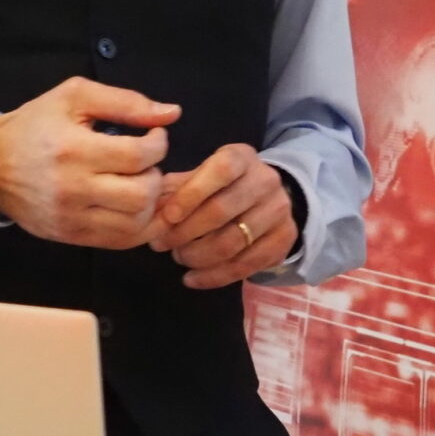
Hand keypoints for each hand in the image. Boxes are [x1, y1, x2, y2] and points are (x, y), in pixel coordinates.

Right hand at [0, 76, 178, 248]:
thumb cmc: (35, 125)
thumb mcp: (75, 97)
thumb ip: (126, 102)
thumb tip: (171, 113)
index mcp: (74, 149)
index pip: (139, 156)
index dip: (159, 143)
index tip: (153, 135)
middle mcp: (72, 188)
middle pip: (142, 195)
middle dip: (156, 175)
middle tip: (146, 163)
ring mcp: (71, 218)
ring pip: (135, 224)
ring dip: (150, 203)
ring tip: (140, 183)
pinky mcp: (70, 236)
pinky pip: (120, 242)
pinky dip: (138, 225)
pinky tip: (134, 205)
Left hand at [150, 142, 298, 287]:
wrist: (268, 200)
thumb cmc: (223, 186)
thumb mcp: (201, 176)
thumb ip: (175, 188)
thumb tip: (149, 207)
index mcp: (243, 157)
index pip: (221, 170)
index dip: (192, 194)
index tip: (167, 217)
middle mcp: (266, 180)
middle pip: (222, 210)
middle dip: (185, 232)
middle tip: (161, 244)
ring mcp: (279, 210)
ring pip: (232, 242)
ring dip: (197, 256)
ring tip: (179, 258)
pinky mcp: (284, 239)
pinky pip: (246, 265)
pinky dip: (214, 277)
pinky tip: (192, 278)